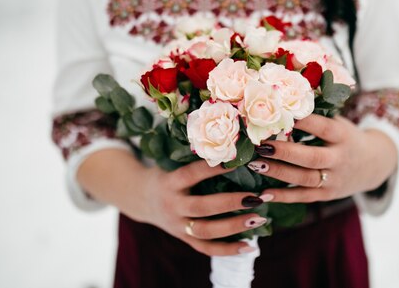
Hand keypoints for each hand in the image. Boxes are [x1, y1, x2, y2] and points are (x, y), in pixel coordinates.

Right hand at [134, 161, 268, 255]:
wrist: (140, 199)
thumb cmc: (166, 175)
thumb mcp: (172, 164)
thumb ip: (194, 160)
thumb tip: (230, 148)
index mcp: (169, 183)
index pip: (191, 174)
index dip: (212, 169)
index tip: (236, 161)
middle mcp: (172, 206)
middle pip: (201, 207)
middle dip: (230, 203)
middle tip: (255, 197)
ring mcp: (177, 225)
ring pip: (206, 231)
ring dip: (234, 227)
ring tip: (258, 218)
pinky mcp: (183, 239)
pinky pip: (206, 248)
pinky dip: (228, 250)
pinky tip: (249, 247)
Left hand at [251, 114, 397, 202]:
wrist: (374, 164)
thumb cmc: (346, 137)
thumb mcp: (339, 122)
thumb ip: (317, 115)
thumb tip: (283, 102)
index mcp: (343, 136)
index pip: (323, 128)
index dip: (304, 122)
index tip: (281, 115)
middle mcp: (340, 159)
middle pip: (312, 157)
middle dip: (285, 152)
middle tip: (260, 145)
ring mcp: (334, 179)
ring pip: (304, 178)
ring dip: (278, 172)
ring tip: (255, 165)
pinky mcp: (327, 195)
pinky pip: (303, 197)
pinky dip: (282, 196)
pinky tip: (262, 194)